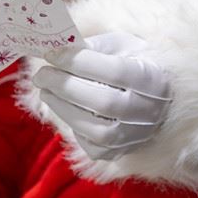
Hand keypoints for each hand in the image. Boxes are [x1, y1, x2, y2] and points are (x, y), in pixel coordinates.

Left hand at [32, 32, 172, 160]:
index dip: (79, 62)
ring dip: (62, 107)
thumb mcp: (121, 45)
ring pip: (94, 128)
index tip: (52, 54)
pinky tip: (65, 108)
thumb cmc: (132, 64)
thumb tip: (58, 49)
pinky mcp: (118, 152)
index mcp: (151, 77)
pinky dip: (72, 125)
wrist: (156, 100)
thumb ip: (93, 46)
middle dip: (65, 86)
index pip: (114, 71)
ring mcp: (134, 135)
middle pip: (103, 102)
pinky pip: (90, 144)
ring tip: (45, 91)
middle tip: (41, 75)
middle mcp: (147, 110)